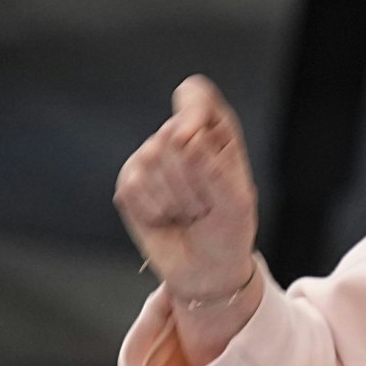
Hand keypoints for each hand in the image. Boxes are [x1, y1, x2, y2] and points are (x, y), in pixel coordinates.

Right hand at [114, 75, 258, 301]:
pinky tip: (166, 219)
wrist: (206, 270)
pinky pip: (132, 186)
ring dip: (175, 199)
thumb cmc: (228, 231)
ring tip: (188, 213)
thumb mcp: (236, 202)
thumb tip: (180, 136)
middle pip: (172, 136)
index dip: (190, 110)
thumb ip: (213, 166)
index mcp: (214, 131)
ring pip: (150, 159)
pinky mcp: (129, 181)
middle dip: (192, 180)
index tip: (190, 137)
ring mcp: (150, 157)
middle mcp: (180, 136)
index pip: (194, 96)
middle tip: (206, 205)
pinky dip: (152, 210)